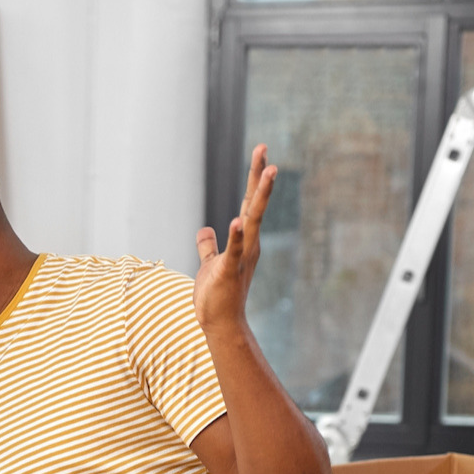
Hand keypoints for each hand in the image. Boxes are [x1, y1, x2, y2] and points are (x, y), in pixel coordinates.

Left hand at [196, 145, 277, 330]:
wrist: (220, 324)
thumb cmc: (217, 294)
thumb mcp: (210, 264)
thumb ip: (207, 246)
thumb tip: (205, 229)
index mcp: (244, 239)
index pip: (250, 203)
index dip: (254, 178)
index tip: (261, 152)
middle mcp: (249, 244)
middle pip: (255, 204)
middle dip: (259, 177)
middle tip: (264, 149)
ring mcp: (241, 256)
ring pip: (253, 221)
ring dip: (260, 197)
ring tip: (268, 172)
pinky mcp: (229, 271)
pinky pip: (234, 250)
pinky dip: (236, 236)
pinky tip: (237, 220)